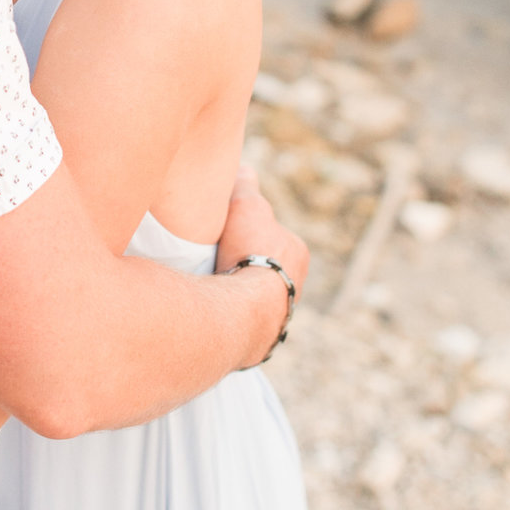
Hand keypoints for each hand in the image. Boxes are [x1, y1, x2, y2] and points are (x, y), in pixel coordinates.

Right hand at [216, 164, 309, 348]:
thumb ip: (245, 185)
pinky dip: (231, 313)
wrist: (246, 310)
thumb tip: (244, 168)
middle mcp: (296, 286)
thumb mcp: (246, 206)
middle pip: (265, 268)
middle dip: (245, 265)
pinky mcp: (262, 340)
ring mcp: (280, 316)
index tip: (228, 233)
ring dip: (237, 292)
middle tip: (218, 261)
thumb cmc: (250, 254)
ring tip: (212, 286)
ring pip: (255, 297)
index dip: (249, 231)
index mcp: (297, 253)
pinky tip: (215, 309)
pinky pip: (244, 320)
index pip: (271, 235)